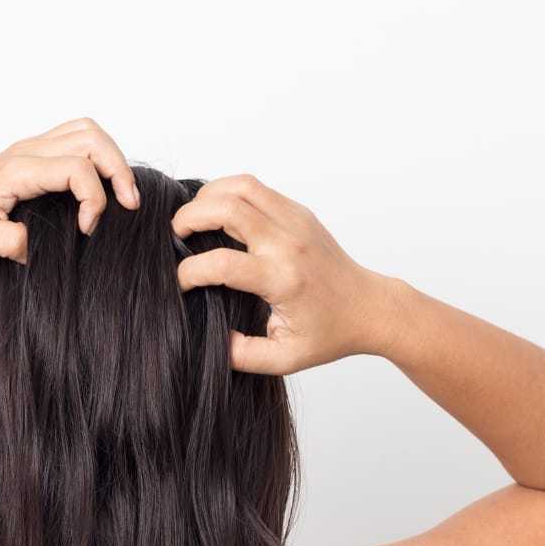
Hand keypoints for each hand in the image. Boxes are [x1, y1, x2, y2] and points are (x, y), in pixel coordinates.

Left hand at [0, 117, 140, 264]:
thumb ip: (15, 243)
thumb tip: (46, 247)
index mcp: (18, 170)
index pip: (77, 169)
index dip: (94, 200)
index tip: (86, 232)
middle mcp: (28, 152)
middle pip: (91, 138)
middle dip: (118, 169)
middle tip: (128, 205)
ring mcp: (30, 150)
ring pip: (86, 132)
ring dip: (111, 158)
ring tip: (120, 194)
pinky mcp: (32, 157)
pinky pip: (75, 141)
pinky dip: (97, 158)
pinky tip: (98, 188)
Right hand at [171, 174, 401, 374]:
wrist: (368, 307)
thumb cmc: (328, 334)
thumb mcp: (284, 358)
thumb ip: (242, 355)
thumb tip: (212, 339)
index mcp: (283, 280)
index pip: (222, 264)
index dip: (190, 272)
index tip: (181, 284)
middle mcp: (288, 244)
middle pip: (227, 208)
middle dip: (189, 217)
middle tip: (176, 236)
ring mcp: (295, 221)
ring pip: (241, 186)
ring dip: (208, 196)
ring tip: (194, 220)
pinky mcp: (298, 212)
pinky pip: (255, 188)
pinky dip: (228, 193)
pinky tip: (216, 214)